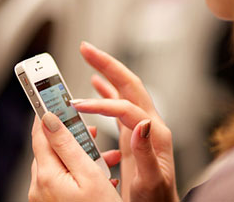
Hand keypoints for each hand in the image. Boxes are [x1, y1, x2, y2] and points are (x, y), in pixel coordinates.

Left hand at [28, 113, 121, 201]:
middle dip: (74, 139)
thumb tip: (49, 120)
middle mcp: (39, 187)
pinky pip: (62, 180)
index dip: (47, 115)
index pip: (40, 135)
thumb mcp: (89, 174)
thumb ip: (67, 145)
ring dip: (82, 158)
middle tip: (93, 134)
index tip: (54, 99)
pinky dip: (79, 174)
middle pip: (52, 150)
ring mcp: (44, 197)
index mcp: (47, 176)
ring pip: (60, 164)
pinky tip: (99, 176)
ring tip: (106, 159)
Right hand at [72, 41, 178, 201]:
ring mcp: (142, 128)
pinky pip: (120, 105)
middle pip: (129, 85)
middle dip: (108, 65)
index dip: (101, 103)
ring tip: (89, 58)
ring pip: (124, 91)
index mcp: (154, 134)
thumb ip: (146, 152)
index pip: (126, 107)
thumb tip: (141, 123)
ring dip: (107, 73)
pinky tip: (97, 84)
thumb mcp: (150, 181)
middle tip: (86, 48)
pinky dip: (108, 91)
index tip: (77, 105)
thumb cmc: (156, 200)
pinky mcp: (134, 134)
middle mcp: (149, 125)